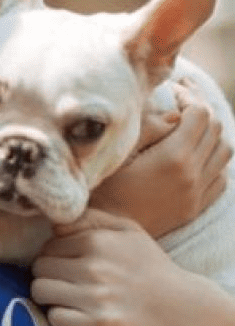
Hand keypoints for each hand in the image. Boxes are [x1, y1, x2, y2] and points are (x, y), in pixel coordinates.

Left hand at [31, 209, 187, 325]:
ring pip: (40, 292)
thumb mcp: (129, 231)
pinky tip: (74, 315)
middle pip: (39, 268)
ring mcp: (94, 297)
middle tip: (64, 283)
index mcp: (98, 240)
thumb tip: (55, 222)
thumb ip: (92, 219)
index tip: (66, 265)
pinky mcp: (96, 325)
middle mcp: (93, 267)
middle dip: (48, 275)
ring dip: (48, 296)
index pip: (48, 245)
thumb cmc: (152, 267)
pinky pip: (55, 318)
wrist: (184, 309)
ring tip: (65, 298)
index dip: (53, 256)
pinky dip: (60, 317)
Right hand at [90, 103, 231, 237]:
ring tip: (190, 128)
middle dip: (200, 110)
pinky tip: (195, 157)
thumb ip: (149, 127)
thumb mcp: (119, 151)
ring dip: (210, 135)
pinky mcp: (194, 208)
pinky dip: (213, 162)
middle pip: (215, 128)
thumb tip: (174, 115)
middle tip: (181, 102)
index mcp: (174, 157)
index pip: (200, 113)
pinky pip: (220, 178)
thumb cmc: (102, 189)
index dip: (188, 96)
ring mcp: (196, 194)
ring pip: (223, 152)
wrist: (105, 232)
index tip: (171, 93)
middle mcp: (192, 175)